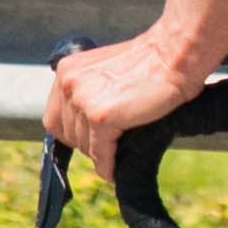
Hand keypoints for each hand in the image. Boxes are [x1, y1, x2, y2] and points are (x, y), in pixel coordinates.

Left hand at [43, 18, 213, 164]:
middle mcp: (69, 85)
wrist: (173, 56)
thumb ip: (88, 90)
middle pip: (68, 134)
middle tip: (107, 147)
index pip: (54, 117)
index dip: (71, 132)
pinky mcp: (102, 118)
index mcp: (67, 71)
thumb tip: (85, 123)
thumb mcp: (104, 70)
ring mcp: (84, 102)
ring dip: (99, 154)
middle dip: (87, 144)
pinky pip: (100, 154)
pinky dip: (107, 166)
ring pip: (84, 146)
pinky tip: (115, 170)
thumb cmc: (148, 62)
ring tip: (116, 154)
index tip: (86, 139)